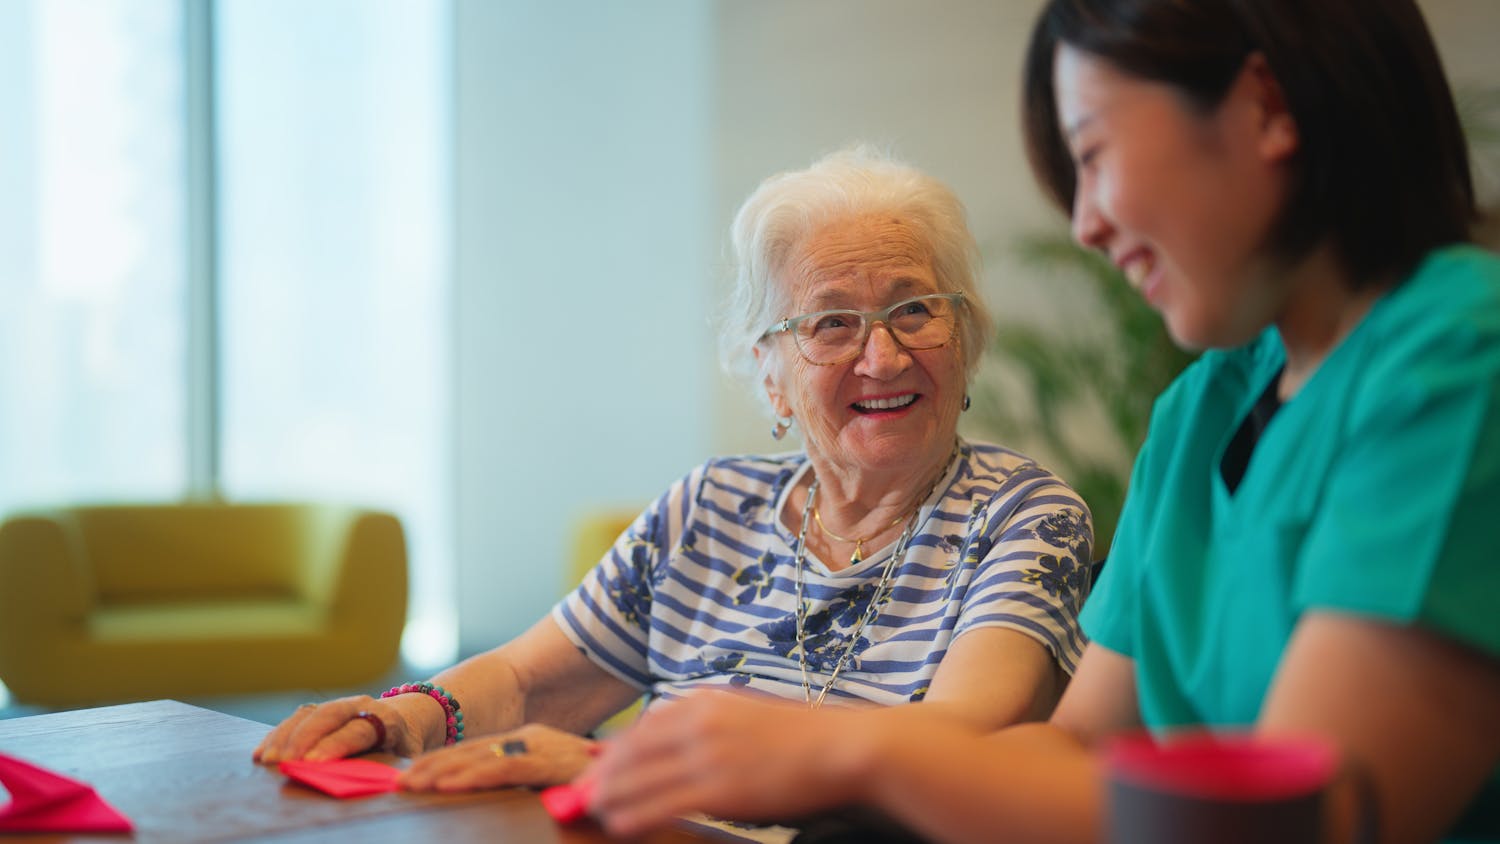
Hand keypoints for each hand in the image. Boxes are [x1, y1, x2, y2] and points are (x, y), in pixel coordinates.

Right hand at [252, 695, 435, 763]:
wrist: (406, 717)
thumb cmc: (404, 746)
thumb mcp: (407, 757)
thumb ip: (393, 767)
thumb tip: (380, 785)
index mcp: (387, 719)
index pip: (358, 730)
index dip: (335, 745)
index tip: (313, 762)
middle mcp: (362, 705)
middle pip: (329, 715)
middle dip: (304, 738)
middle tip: (285, 762)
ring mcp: (340, 704)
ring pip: (309, 714)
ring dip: (285, 736)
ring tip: (268, 760)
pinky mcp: (322, 709)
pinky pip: (296, 717)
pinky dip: (277, 734)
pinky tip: (262, 753)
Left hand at [397, 723, 598, 790]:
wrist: (638, 772)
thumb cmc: (597, 780)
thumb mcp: (555, 779)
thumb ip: (528, 780)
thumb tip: (498, 791)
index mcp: (529, 740)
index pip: (475, 749)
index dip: (441, 760)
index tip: (412, 774)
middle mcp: (530, 737)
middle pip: (470, 751)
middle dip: (431, 766)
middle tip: (398, 781)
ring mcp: (538, 746)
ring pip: (478, 758)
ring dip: (440, 772)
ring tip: (411, 784)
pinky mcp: (546, 762)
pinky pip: (501, 770)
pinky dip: (471, 777)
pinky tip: (448, 786)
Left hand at [589, 690, 863, 835]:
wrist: (843, 746)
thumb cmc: (805, 736)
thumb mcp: (750, 715)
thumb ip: (714, 725)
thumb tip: (682, 743)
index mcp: (707, 702)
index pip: (645, 726)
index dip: (614, 749)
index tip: (596, 764)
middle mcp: (700, 722)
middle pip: (633, 750)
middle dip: (601, 773)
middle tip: (578, 792)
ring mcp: (708, 755)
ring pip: (639, 777)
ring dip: (608, 795)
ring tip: (590, 810)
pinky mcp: (719, 788)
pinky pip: (661, 804)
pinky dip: (633, 815)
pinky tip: (618, 824)